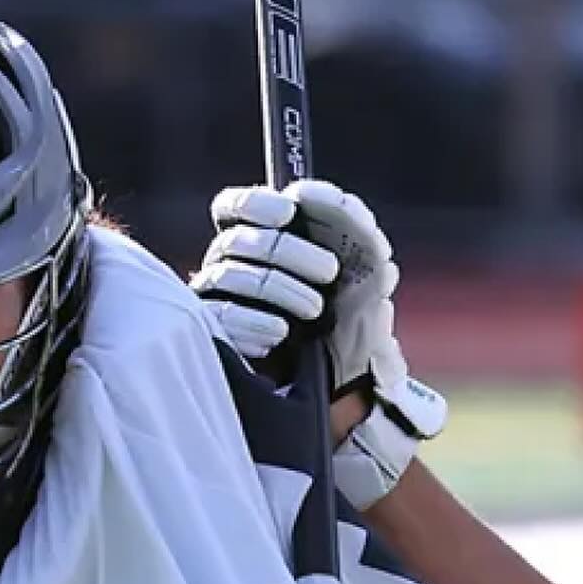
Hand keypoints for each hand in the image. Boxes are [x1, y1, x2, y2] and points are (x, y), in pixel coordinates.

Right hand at [194, 181, 445, 508]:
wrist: (353, 393)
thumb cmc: (358, 325)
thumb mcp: (367, 268)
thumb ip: (348, 222)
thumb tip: (314, 190)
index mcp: (265, 244)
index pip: (234, 208)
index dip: (255, 204)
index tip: (288, 212)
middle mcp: (232, 270)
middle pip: (236, 241)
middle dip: (287, 253)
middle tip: (328, 274)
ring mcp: (219, 307)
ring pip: (228, 277)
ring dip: (278, 289)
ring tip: (311, 313)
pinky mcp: (215, 345)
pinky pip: (220, 321)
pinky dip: (254, 323)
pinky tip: (279, 336)